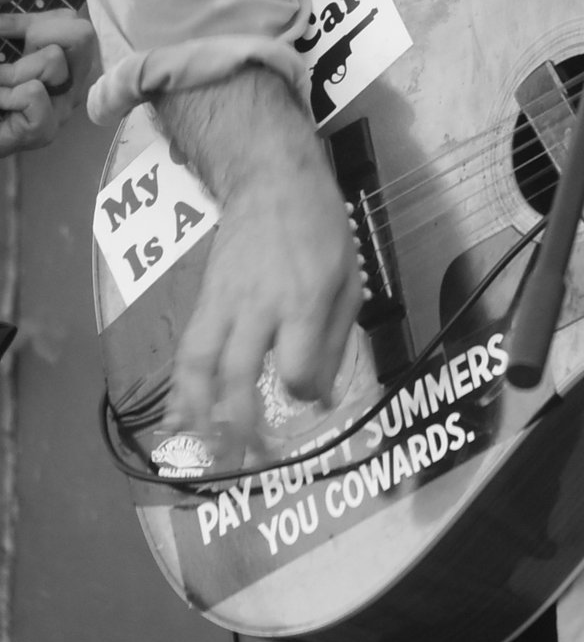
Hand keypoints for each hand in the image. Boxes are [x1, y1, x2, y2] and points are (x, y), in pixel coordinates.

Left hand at [0, 0, 98, 154]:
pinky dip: (5, 95)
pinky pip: (32, 92)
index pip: (73, 22)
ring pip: (54, 61)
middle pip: (82, 34)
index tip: (3, 35)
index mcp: (61, 59)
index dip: (30, 22)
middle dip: (35, 37)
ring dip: (11, 71)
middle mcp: (70, 82)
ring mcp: (61, 108)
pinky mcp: (45, 130)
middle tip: (7, 67)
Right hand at [158, 74, 365, 457]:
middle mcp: (257, 305)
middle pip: (236, 375)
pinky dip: (180, 389)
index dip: (304, 393)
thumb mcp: (348, 279)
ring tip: (202, 451)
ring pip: (198, 366)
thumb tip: (321, 399)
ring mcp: (224, 302)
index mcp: (303, 299)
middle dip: (238, 427)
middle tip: (249, 462)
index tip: (313, 400)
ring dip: (198, 415)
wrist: (271, 179)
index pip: (296, 366)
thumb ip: (334, 340)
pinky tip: (178, 418)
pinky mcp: (203, 299)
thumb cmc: (320, 230)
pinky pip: (186, 350)